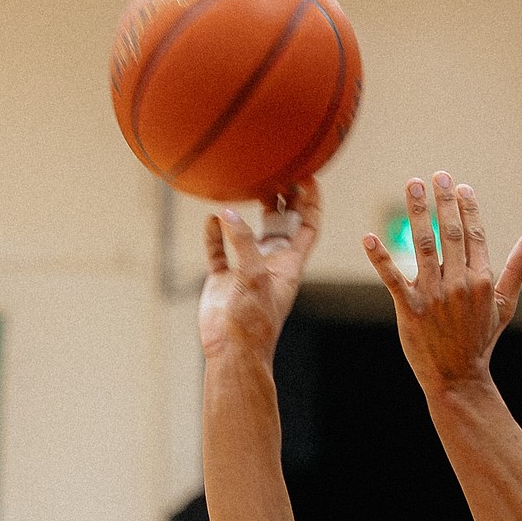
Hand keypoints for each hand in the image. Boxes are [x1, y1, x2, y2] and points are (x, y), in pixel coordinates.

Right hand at [198, 180, 320, 359]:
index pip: (307, 226)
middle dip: (280, 198)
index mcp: (289, 264)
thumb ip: (243, 244)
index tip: (308, 176)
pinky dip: (214, 234)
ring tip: (243, 184)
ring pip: (247, 233)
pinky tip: (210, 220)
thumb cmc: (253, 320)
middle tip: (275, 169)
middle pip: (280, 223)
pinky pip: (218, 250)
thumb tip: (227, 214)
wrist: (232, 351)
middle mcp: (269, 263)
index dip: (310, 202)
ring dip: (246, 212)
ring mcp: (245, 270)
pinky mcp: (222, 280)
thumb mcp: (253, 276)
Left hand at [363, 173, 521, 389]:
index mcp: (481, 280)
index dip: (468, 208)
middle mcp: (459, 283)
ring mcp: (434, 295)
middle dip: (444, 201)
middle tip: (437, 174)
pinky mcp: (411, 309)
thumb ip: (515, 271)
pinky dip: (379, 257)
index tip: (461, 187)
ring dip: (417, 212)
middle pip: (451, 232)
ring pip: (424, 245)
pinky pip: (392, 278)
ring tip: (412, 185)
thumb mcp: (504, 307)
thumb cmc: (480, 342)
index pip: (475, 235)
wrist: (459, 378)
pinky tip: (367, 238)